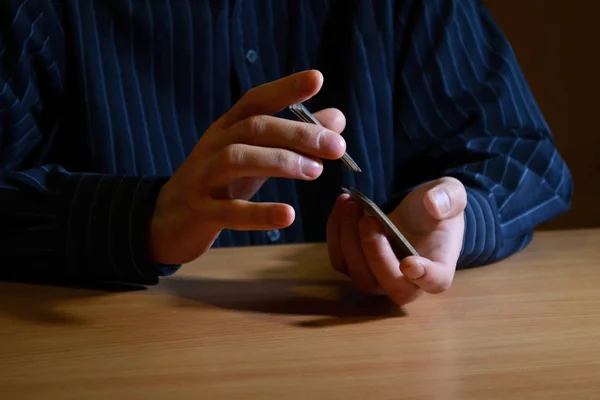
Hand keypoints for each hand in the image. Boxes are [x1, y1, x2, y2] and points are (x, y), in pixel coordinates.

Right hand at [149, 70, 346, 264]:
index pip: (256, 100)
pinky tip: (288, 214)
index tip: (317, 79)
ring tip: (315, 171)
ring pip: (239, 159)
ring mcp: (204, 178)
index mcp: (228, 128)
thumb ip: (293, 137)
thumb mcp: (256, 155)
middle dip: (298, 133)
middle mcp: (214, 145)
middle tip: (336, 147)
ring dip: (281, 161)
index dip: (285, 88)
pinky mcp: (201, 211)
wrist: (169, 218)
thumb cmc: (221, 181)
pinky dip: (260, 212)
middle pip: (254, 127)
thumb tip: (337, 118)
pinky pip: (230, 211)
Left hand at [326, 177, 466, 305]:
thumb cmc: (437, 209)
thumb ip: (448, 198)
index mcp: (439, 267)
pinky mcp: (357, 266)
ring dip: (348, 240)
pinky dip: (336, 232)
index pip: (434, 282)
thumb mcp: (451, 194)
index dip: (423, 277)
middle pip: (389, 285)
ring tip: (352, 205)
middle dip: (374, 253)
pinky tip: (344, 204)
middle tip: (369, 220)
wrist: (418, 213)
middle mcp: (408, 281)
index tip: (410, 263)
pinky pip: (340, 260)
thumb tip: (434, 205)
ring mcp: (380, 278)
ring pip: (359, 275)